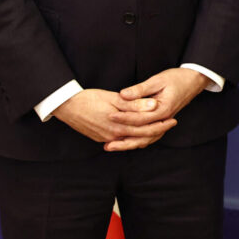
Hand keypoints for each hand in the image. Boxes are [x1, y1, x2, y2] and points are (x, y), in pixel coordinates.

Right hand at [52, 88, 176, 149]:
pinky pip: (121, 140)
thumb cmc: (89, 99)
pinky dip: (132, 137)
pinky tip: (138, 132)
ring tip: (158, 128)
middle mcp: (114, 136)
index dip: (161, 123)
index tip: (173, 118)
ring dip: (146, 135)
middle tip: (171, 124)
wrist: (66, 106)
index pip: (146, 128)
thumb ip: (134, 104)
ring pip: (131, 140)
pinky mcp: (100, 137)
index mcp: (119, 126)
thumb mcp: (114, 99)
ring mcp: (106, 138)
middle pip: (141, 137)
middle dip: (158, 130)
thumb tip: (153, 106)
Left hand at [107, 68, 211, 151]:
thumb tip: (122, 95)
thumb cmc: (177, 78)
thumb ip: (140, 89)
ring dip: (128, 144)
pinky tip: (125, 142)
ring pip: (145, 139)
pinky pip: (149, 136)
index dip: (124, 117)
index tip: (110, 116)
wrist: (194, 81)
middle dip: (123, 138)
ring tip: (112, 147)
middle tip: (106, 142)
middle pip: (142, 135)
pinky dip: (137, 141)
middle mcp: (164, 120)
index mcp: (163, 109)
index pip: (140, 118)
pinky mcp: (162, 122)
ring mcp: (164, 123)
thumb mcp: (158, 80)